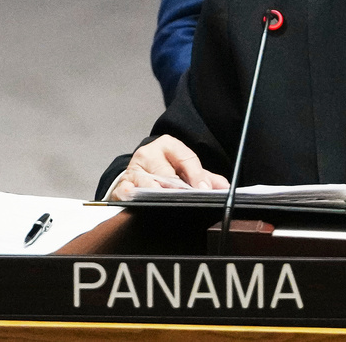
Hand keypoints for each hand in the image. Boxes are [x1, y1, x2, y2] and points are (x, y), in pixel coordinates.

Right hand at [110, 135, 228, 200]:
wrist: (138, 172)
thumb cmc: (165, 169)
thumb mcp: (185, 169)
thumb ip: (205, 177)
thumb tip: (225, 188)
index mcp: (168, 145)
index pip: (186, 159)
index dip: (197, 175)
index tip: (204, 189)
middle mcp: (148, 154)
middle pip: (167, 174)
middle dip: (178, 188)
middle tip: (188, 199)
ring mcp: (133, 169)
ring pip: (147, 183)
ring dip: (156, 192)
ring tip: (164, 199)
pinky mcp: (120, 185)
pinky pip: (125, 191)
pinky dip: (130, 194)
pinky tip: (135, 198)